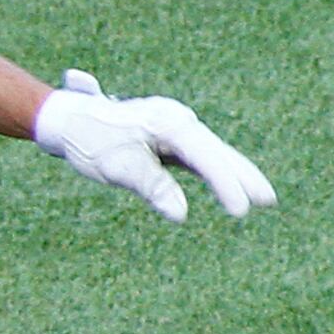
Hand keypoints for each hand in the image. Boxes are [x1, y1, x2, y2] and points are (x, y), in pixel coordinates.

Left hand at [31, 70, 275, 222]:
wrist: (63, 118)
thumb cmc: (88, 140)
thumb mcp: (116, 167)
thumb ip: (151, 187)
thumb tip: (179, 214)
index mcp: (168, 123)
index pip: (205, 158)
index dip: (226, 185)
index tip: (240, 210)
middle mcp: (176, 120)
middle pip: (217, 152)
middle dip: (243, 177)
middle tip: (269, 201)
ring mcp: (173, 126)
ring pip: (211, 153)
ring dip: (234, 174)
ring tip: (262, 198)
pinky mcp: (166, 136)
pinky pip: (197, 156)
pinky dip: (215, 171)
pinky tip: (229, 185)